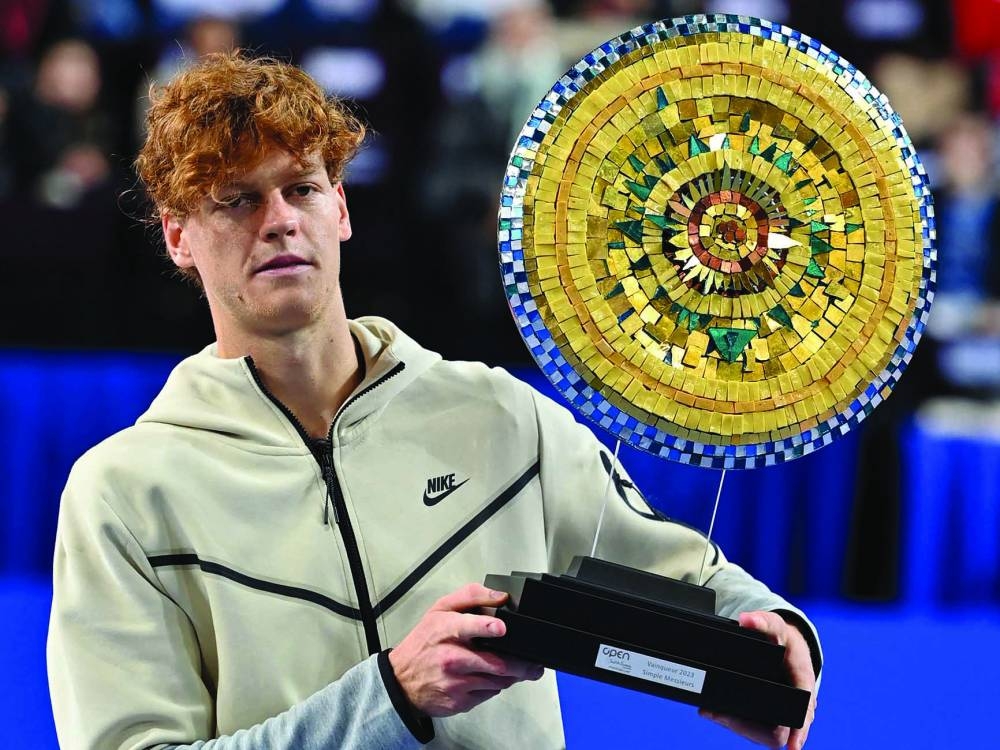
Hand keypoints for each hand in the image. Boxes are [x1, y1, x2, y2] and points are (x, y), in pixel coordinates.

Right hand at [388, 583, 544, 716]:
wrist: (401, 680)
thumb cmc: (423, 643)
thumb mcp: (440, 610)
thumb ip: (471, 596)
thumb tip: (501, 596)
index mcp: (446, 631)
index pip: (467, 627)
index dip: (486, 627)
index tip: (501, 628)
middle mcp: (451, 658)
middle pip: (496, 662)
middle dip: (521, 664)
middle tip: (533, 663)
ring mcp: (456, 682)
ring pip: (498, 681)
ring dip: (512, 676)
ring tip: (518, 669)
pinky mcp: (459, 701)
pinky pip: (489, 693)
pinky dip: (495, 686)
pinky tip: (490, 677)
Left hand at [699, 611, 816, 748]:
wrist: (786, 646)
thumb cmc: (783, 638)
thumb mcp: (774, 625)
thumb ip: (761, 621)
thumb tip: (746, 619)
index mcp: (803, 683)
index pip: (802, 713)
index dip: (797, 732)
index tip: (791, 747)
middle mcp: (798, 705)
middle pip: (778, 731)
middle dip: (747, 726)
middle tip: (716, 713)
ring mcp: (784, 714)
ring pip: (765, 734)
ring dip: (739, 726)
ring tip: (712, 712)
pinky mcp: (771, 717)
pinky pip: (757, 728)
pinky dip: (738, 722)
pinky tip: (717, 712)